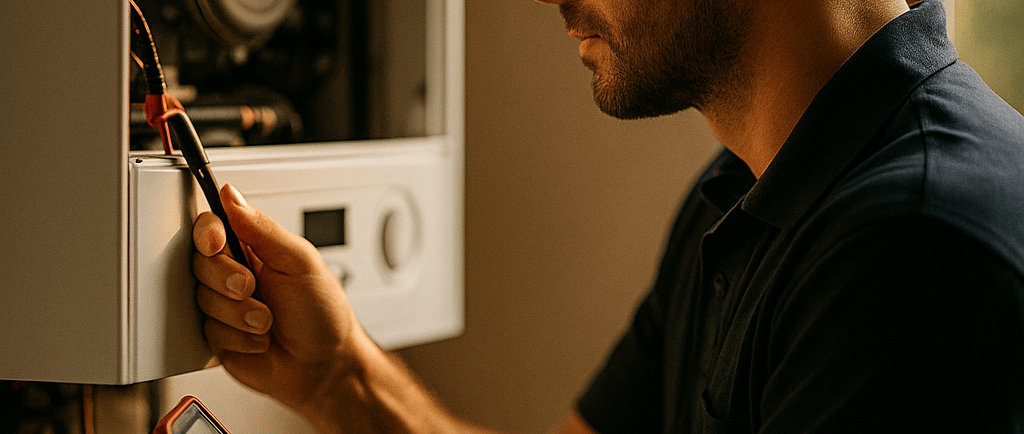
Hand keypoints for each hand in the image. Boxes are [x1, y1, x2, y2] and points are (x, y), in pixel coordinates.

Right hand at [192, 184, 364, 412]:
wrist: (325, 366)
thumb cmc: (323, 313)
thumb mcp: (301, 262)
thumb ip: (263, 229)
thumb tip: (232, 195)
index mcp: (254, 248)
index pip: (213, 227)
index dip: (207, 232)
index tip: (216, 242)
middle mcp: (235, 274)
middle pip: (201, 263)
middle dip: (227, 279)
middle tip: (252, 288)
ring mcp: (225, 306)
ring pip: (203, 300)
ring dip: (239, 314)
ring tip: (268, 320)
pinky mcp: (219, 337)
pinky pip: (208, 332)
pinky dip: (239, 338)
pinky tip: (260, 340)